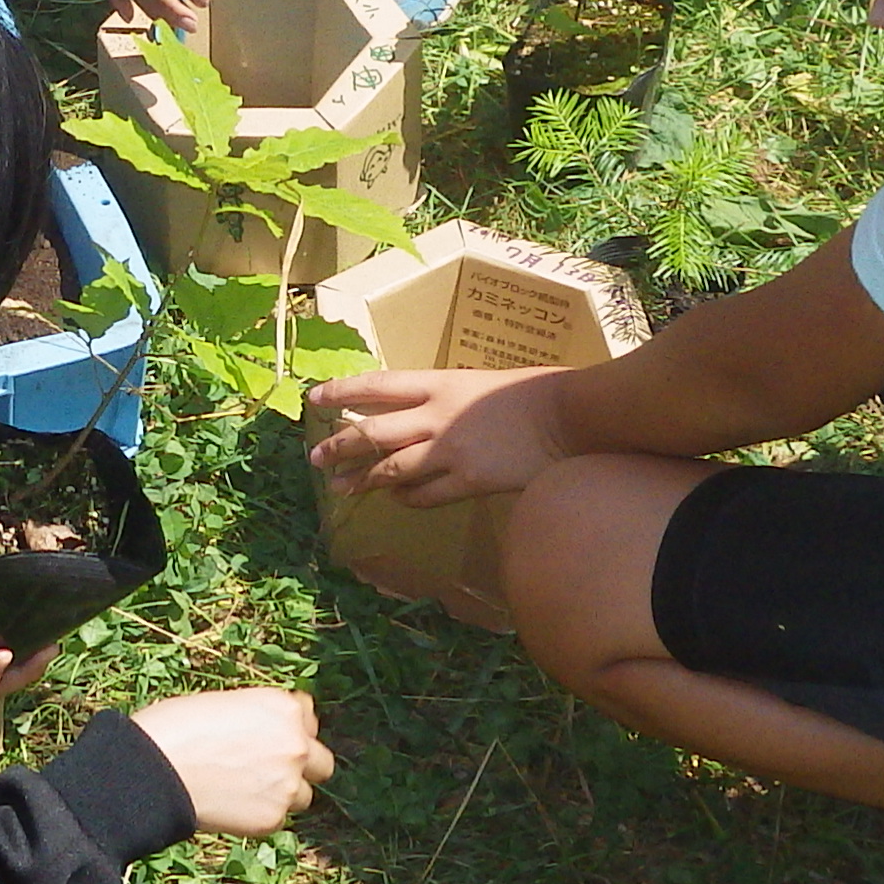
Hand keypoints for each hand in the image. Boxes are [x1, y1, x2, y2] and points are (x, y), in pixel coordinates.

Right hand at [129, 688, 333, 837]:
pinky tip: (230, 806)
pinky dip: (260, 815)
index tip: (270, 738)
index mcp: (283, 707)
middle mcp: (296, 744)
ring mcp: (288, 784)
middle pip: (322, 762)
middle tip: (271, 771)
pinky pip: (277, 818)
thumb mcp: (224, 705)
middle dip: (302, 767)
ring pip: (303, 795)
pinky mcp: (273, 817)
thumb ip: (258, 720)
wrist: (155, 769)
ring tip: (243, 791)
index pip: (308, 717)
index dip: (288, 729)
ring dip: (283, 794)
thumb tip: (264, 736)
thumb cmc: (175, 728)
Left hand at [305, 365, 573, 505]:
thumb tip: (415, 414)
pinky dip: (407, 499)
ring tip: (342, 487)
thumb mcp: (478, 382)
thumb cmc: (531, 393)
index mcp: (439, 383)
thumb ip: (444, 397)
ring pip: (392, 468)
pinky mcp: (470, 480)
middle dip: (340, 446)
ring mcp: (451, 450)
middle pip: (373, 432)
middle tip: (315, 458)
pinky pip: (425, 495)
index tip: (314, 399)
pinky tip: (398, 500)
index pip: (378, 385)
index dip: (342, 391)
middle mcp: (437, 415)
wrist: (569, 415)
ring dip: (363, 479)